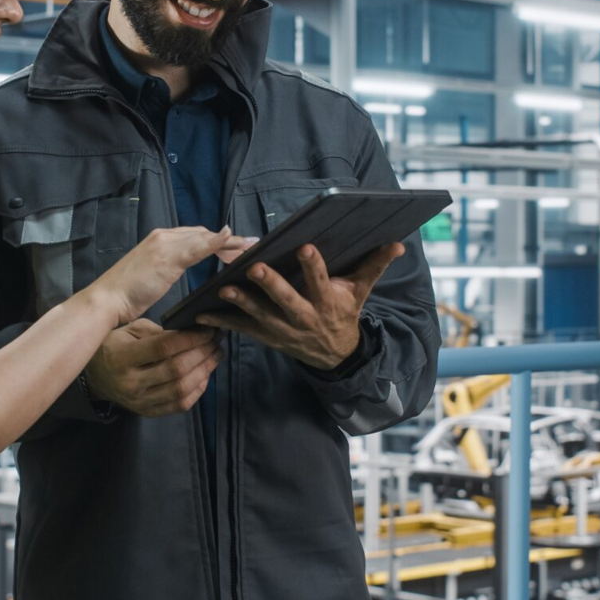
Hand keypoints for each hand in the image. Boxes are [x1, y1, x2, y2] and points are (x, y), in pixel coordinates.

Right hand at [86, 226, 247, 325]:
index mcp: (158, 240)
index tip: (235, 247)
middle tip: (251, 246)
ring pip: (204, 237)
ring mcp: (164, 245)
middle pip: (203, 233)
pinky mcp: (167, 257)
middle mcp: (162, 237)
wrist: (106, 300)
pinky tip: (229, 239)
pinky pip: (197, 246)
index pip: (194, 235)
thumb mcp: (150, 277)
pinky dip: (215, 242)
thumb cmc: (125, 295)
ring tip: (250, 246)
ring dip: (229, 241)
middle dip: (228, 240)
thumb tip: (176, 269)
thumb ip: (166, 268)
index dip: (215, 240)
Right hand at [86, 320, 220, 416]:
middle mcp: (130, 383)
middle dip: (202, 353)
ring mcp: (139, 401)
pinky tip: (205, 374)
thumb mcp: (129, 329)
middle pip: (176, 370)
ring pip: (181, 390)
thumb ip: (158, 331)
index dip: (191, 338)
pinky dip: (198, 390)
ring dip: (205, 371)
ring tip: (215, 355)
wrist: (95, 376)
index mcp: (122, 357)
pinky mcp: (147, 412)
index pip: (164, 347)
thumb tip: (193, 333)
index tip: (208, 329)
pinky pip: (179, 405)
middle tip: (216, 341)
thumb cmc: (114, 345)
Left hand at [198, 243, 403, 369]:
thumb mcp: (361, 292)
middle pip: (288, 302)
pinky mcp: (268, 338)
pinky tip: (202, 313)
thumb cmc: (345, 313)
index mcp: (329, 304)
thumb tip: (397, 244)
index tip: (306, 247)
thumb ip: (374, 266)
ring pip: (263, 317)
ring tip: (225, 289)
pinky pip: (244, 330)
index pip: (322, 283)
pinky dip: (223, 323)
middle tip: (256, 268)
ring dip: (243, 304)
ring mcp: (285, 331)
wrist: (335, 355)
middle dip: (272, 286)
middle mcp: (306, 319)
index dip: (315, 267)